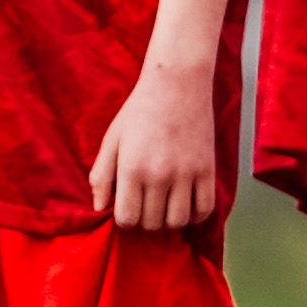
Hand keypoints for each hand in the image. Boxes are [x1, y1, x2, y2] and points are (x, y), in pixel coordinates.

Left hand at [89, 61, 226, 231]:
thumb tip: (99, 208)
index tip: (127, 206)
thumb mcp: (112, 139)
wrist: (177, 83)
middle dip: (145, 219)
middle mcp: (159, 175)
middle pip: (151, 223)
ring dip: (168, 220)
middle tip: (145, 204)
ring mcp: (186, 174)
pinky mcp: (207, 170)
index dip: (124, 218)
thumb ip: (102, 175)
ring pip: (178, 222)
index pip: (127, 219)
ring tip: (164, 205)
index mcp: (132, 168)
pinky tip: (185, 203)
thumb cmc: (139, 110)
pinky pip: (205, 209)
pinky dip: (195, 214)